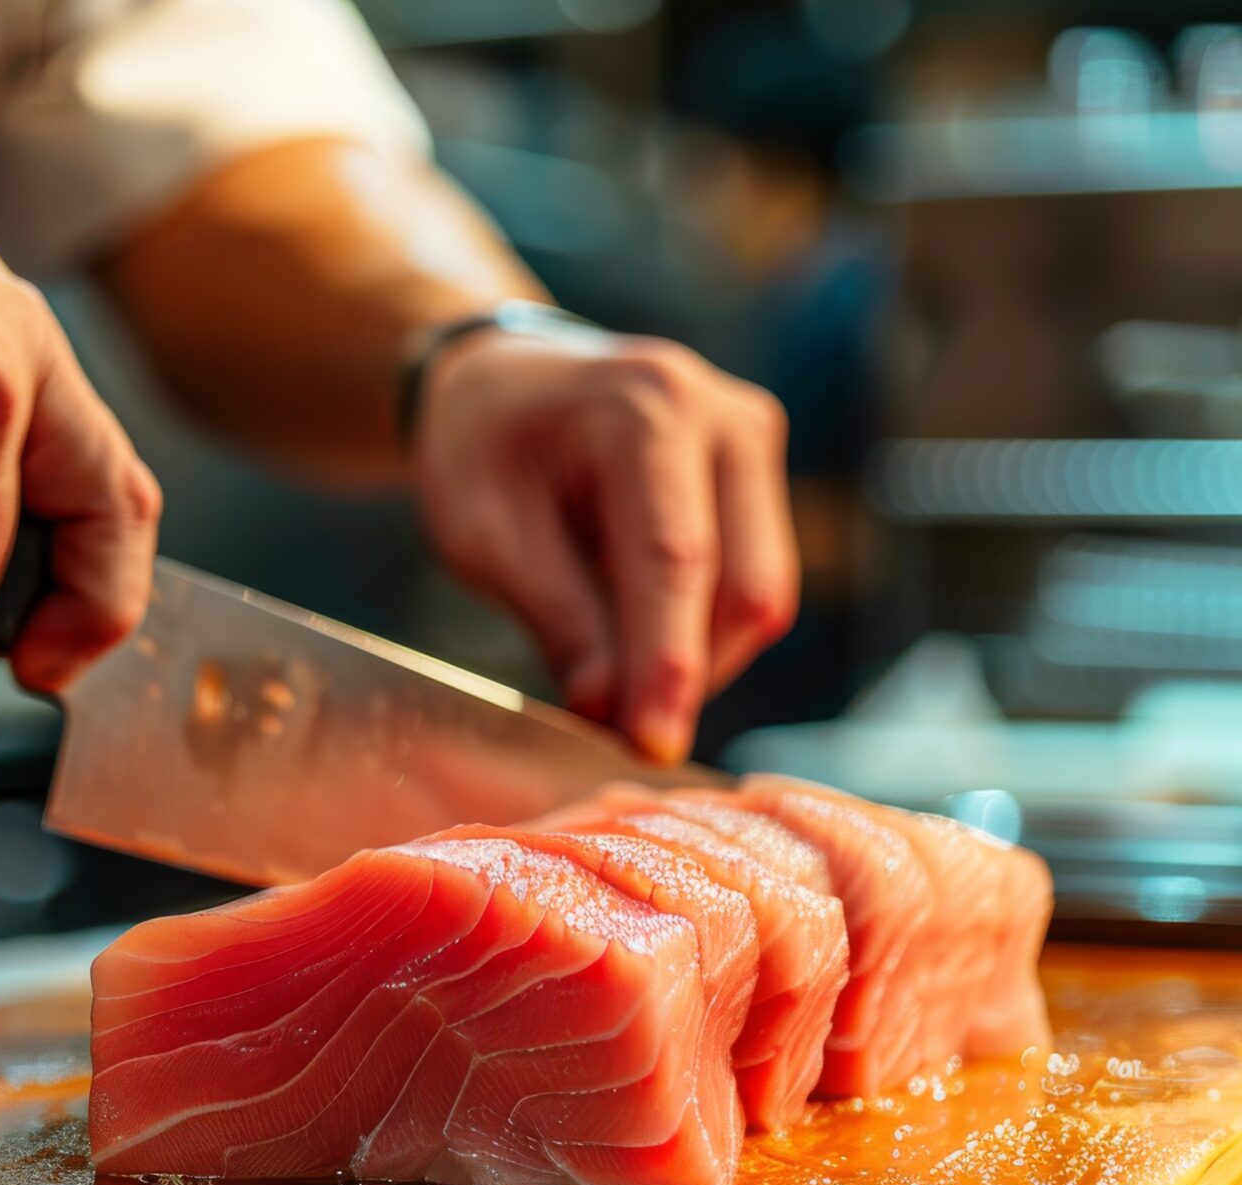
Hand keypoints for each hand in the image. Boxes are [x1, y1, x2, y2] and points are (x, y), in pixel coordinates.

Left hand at [409, 328, 797, 762]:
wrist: (503, 382)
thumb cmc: (481, 448)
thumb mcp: (484, 533)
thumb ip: (557, 617)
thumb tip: (610, 710)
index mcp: (648, 407)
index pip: (675, 560)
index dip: (667, 664)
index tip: (653, 745)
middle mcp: (726, 418)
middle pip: (743, 587)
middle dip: (687, 675)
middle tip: (614, 733)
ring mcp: (754, 446)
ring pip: (759, 597)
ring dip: (698, 662)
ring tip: (613, 682)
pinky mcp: (760, 482)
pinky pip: (751, 585)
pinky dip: (703, 636)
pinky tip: (639, 647)